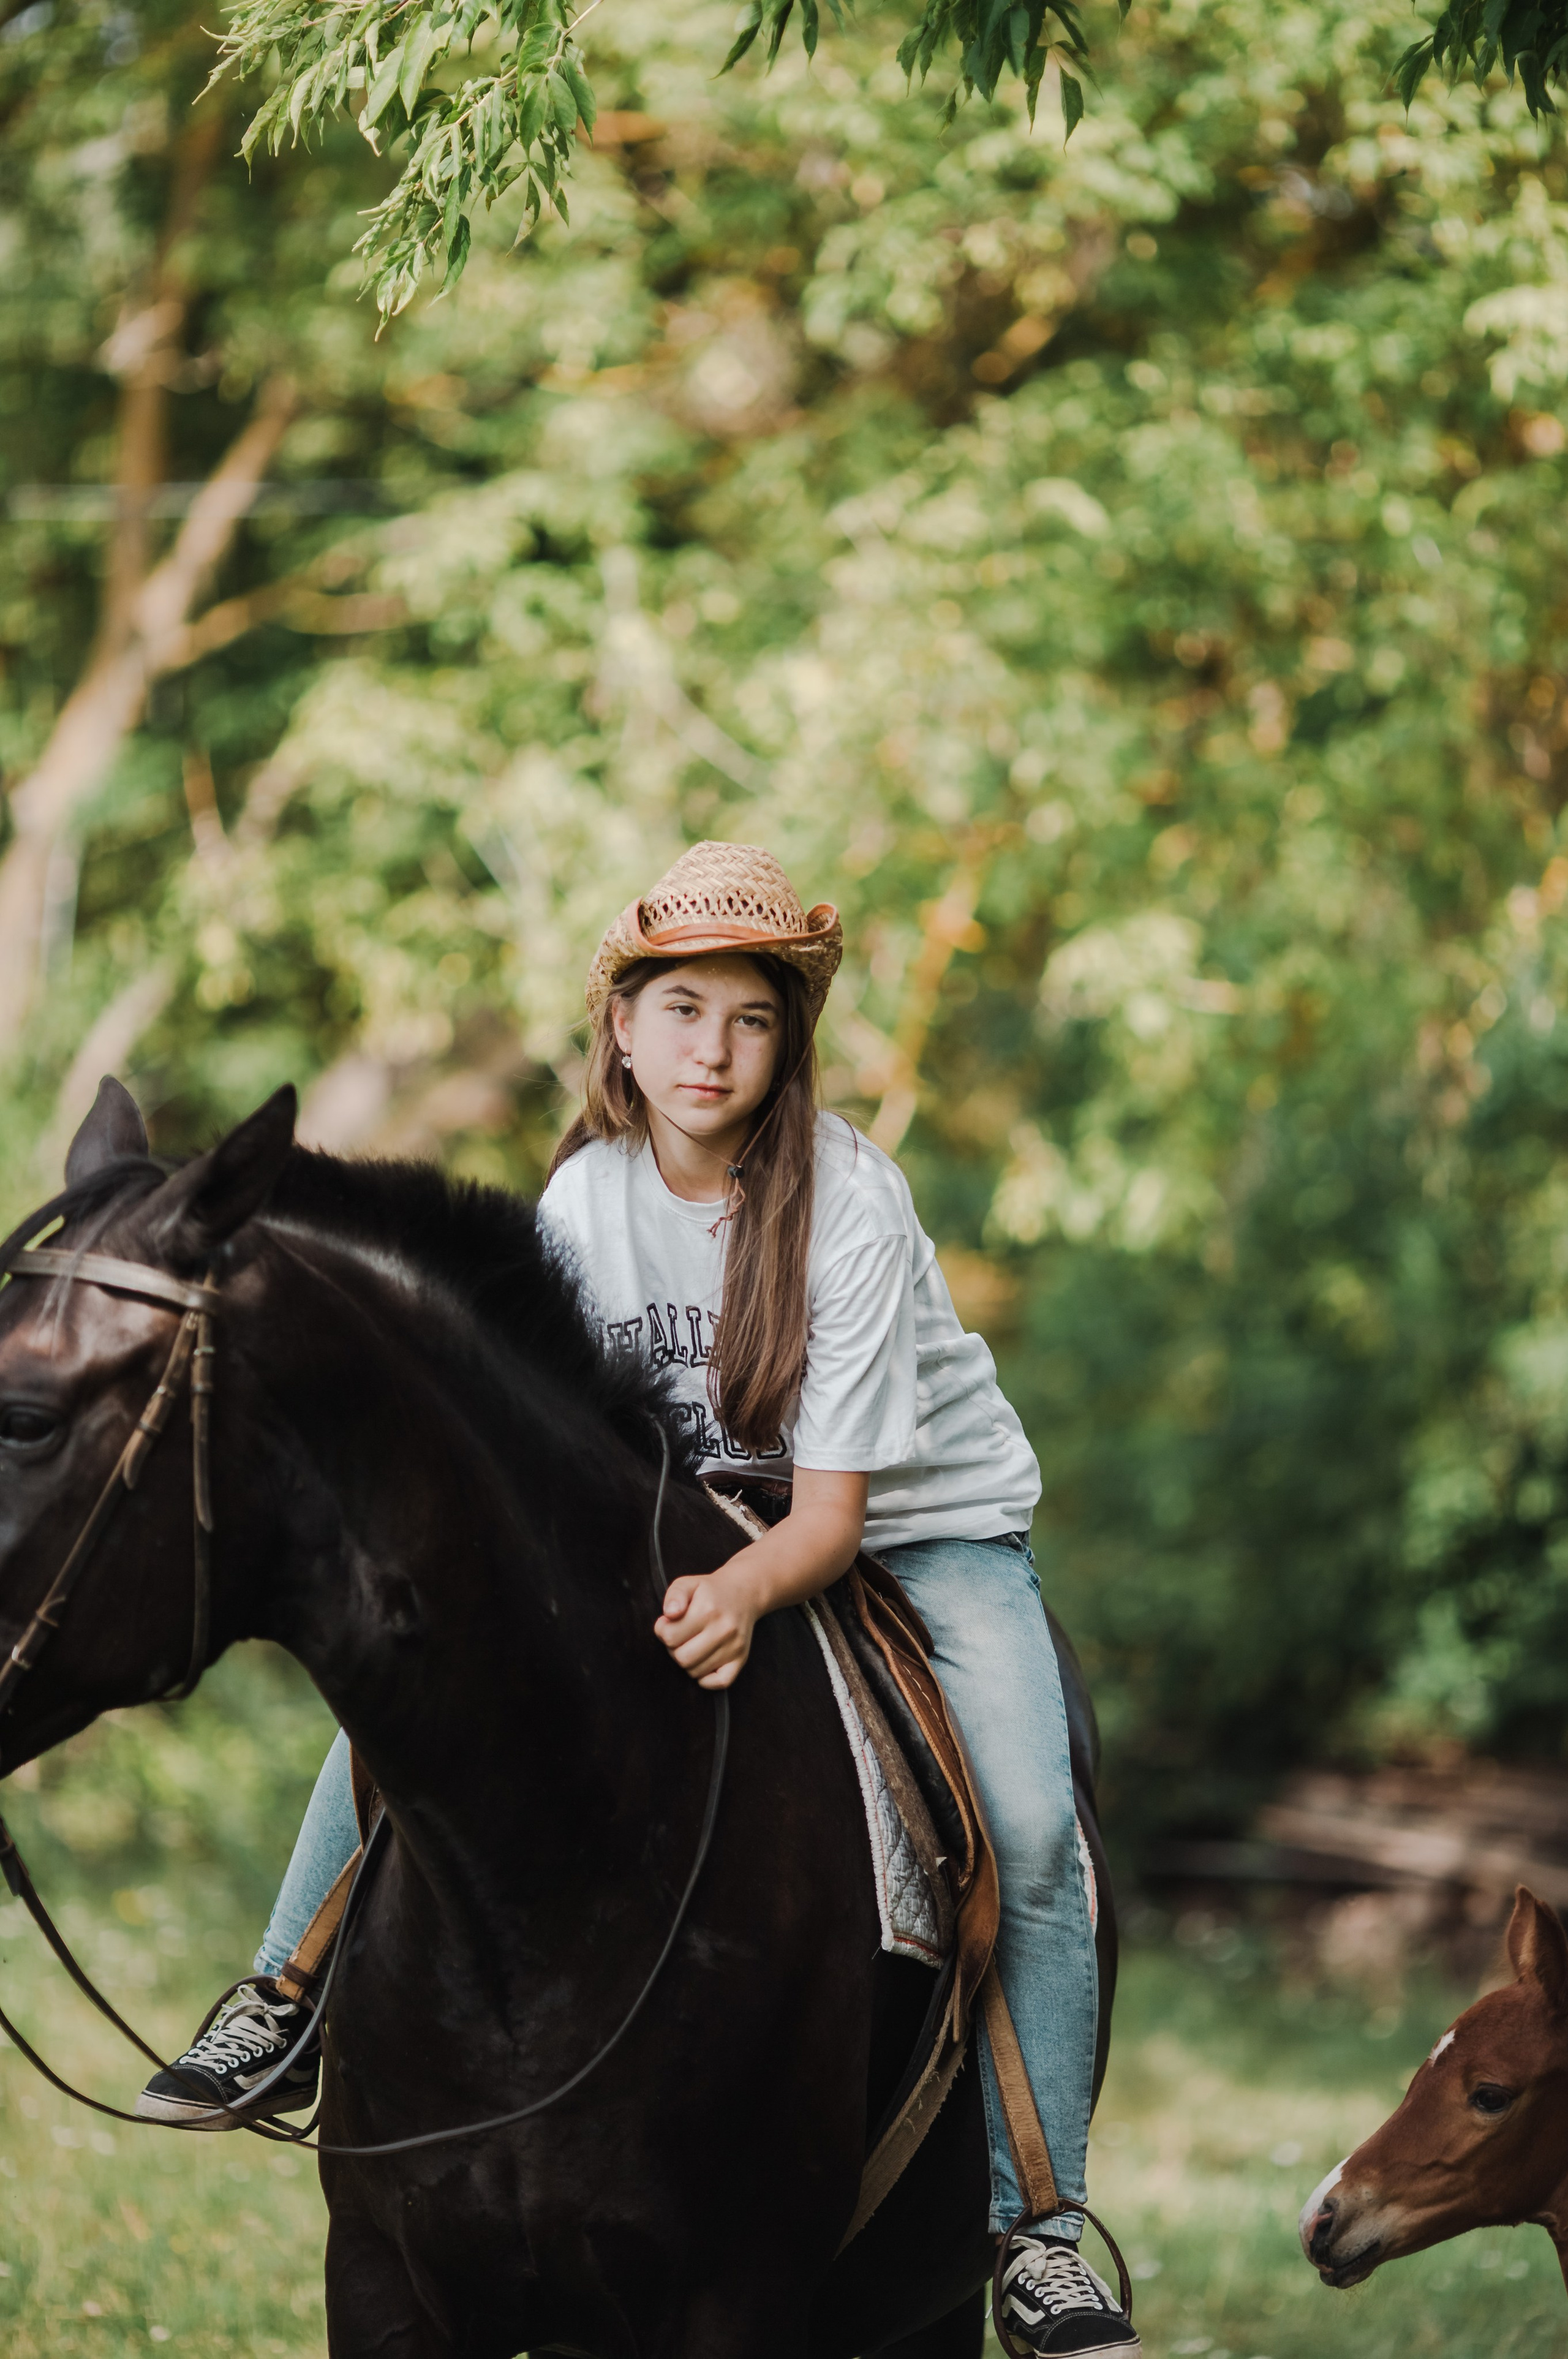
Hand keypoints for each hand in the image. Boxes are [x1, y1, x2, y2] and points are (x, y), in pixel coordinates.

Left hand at [654, 1558, 761, 1689]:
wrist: (744, 1593)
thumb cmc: (709, 1591)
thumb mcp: (688, 1583)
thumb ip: (674, 1595)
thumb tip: (669, 1614)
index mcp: (708, 1610)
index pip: (670, 1637)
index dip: (662, 1631)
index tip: (667, 1623)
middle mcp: (724, 1629)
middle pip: (682, 1658)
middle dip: (674, 1648)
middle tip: (679, 1636)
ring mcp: (734, 1646)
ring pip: (696, 1672)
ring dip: (688, 1661)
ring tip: (691, 1644)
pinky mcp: (742, 1658)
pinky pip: (720, 1682)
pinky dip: (707, 1679)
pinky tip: (703, 1662)